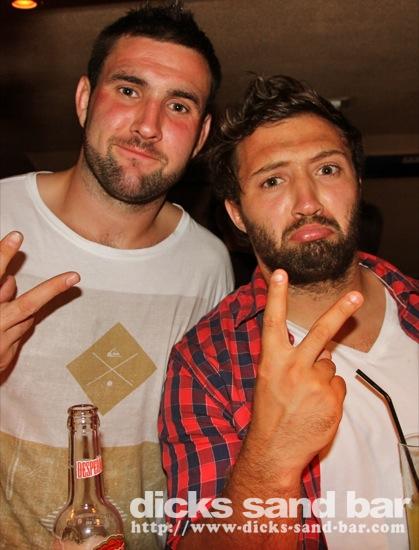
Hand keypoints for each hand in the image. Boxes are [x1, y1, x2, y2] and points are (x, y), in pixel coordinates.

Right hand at [0, 231, 79, 371]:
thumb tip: (11, 281)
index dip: (2, 255)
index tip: (17, 235)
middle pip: (26, 305)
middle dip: (52, 289)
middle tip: (75, 276)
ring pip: (25, 318)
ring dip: (24, 307)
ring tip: (8, 308)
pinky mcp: (3, 360)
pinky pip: (19, 333)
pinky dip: (17, 322)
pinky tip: (6, 323)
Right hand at [248, 269, 363, 474]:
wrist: (273, 449)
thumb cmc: (270, 412)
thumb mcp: (269, 380)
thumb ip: (289, 360)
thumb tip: (321, 352)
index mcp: (271, 360)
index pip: (273, 322)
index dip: (276, 296)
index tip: (280, 273)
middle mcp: (292, 367)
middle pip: (320, 332)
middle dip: (340, 311)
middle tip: (357, 295)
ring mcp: (313, 383)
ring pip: (330, 366)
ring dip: (323, 378)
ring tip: (306, 398)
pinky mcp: (331, 399)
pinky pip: (339, 386)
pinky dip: (331, 394)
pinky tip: (316, 408)